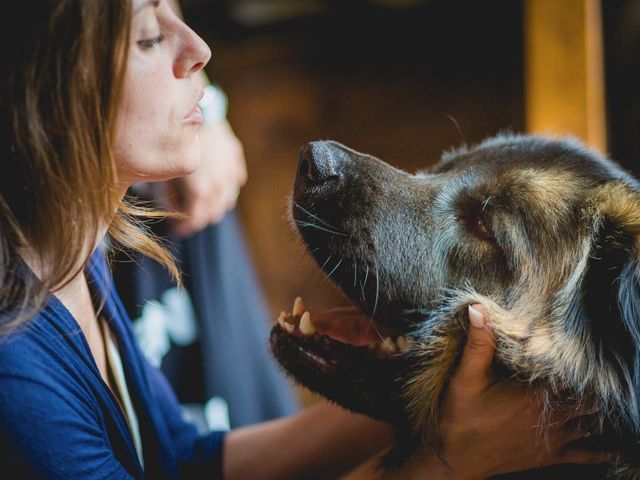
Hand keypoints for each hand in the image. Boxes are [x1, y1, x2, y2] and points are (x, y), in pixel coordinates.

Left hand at [166, 119, 246, 237]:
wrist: (195, 107)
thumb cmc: (174, 139)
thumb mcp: (165, 172)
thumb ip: (170, 195)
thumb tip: (173, 205)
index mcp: (202, 192)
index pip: (196, 220)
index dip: (184, 229)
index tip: (175, 232)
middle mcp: (220, 185)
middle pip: (213, 213)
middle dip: (199, 219)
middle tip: (186, 219)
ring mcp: (230, 171)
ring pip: (228, 200)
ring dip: (215, 206)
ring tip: (201, 204)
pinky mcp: (235, 156)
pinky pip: (235, 180)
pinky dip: (227, 187)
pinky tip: (218, 185)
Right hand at [402, 304, 610, 478]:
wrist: (454, 459)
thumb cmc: (459, 416)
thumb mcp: (465, 377)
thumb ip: (478, 344)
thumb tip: (478, 308)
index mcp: (535, 394)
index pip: (575, 374)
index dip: (586, 360)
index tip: (592, 346)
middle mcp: (552, 417)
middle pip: (592, 398)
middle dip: (601, 384)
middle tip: (608, 370)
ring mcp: (554, 439)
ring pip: (594, 423)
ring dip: (603, 411)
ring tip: (616, 397)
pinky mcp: (550, 456)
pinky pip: (589, 455)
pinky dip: (606, 450)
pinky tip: (621, 446)